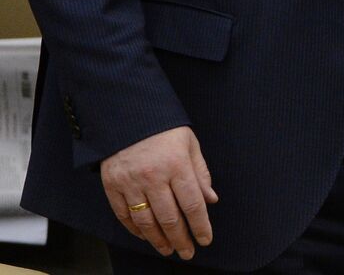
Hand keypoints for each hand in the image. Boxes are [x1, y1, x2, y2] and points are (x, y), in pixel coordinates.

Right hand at [101, 126, 218, 259]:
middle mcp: (153, 176)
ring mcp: (130, 182)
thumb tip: (211, 200)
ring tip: (168, 249)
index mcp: (176, 164)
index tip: (205, 240)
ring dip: (158, 240)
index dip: (200, 225)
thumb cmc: (164, 128)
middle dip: (181, 239)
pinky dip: (136, 230)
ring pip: (146, 222)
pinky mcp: (112, 185)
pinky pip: (124, 215)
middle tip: (188, 252)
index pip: (192, 203)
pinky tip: (146, 236)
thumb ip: (200, 173)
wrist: (127, 112)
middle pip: (170, 218)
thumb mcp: (189, 143)